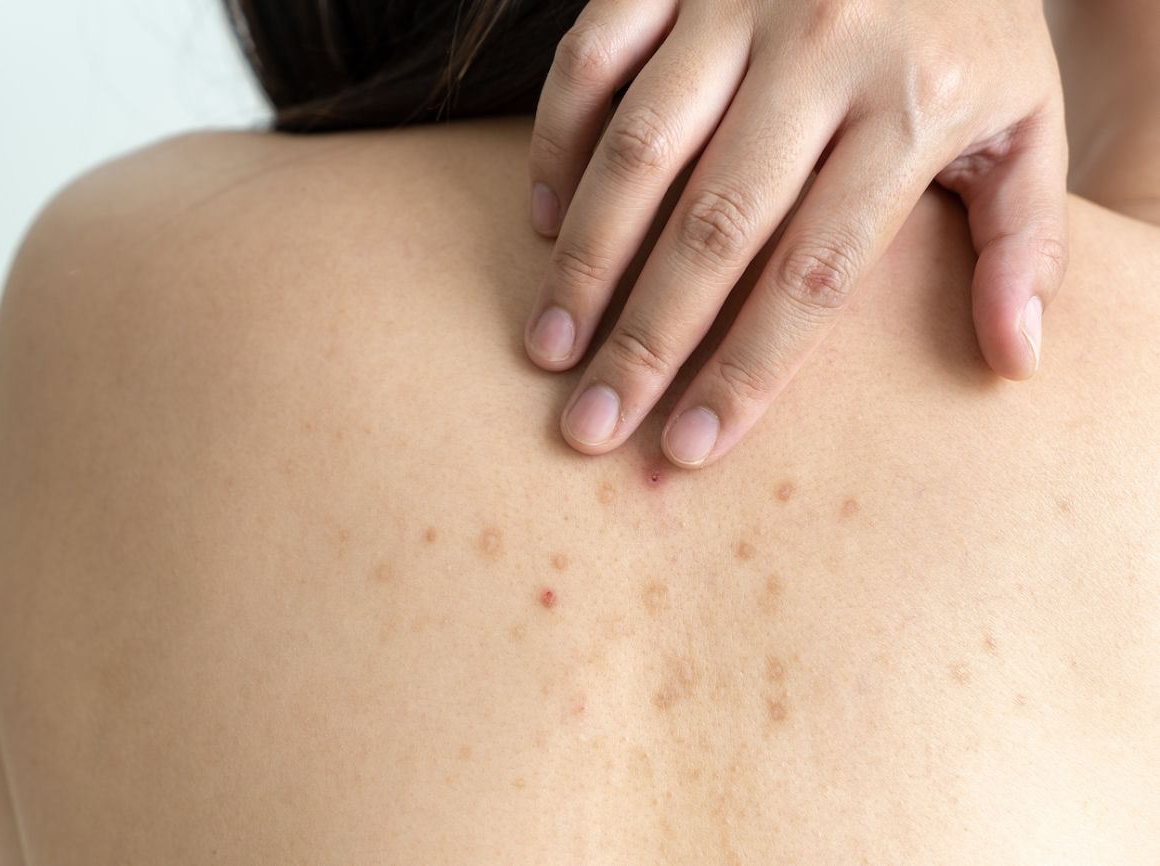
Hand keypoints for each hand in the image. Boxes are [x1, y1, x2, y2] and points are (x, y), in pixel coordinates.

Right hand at [523, 0, 1067, 466]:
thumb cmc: (973, 26)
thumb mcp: (1031, 120)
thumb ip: (1025, 236)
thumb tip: (1014, 360)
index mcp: (912, 106)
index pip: (816, 273)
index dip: (748, 370)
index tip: (690, 446)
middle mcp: (820, 52)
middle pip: (714, 228)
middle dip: (644, 340)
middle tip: (589, 424)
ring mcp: (736, 3)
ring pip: (639, 149)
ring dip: (584, 257)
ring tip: (548, 346)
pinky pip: (593, 57)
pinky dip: (557, 139)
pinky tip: (544, 218)